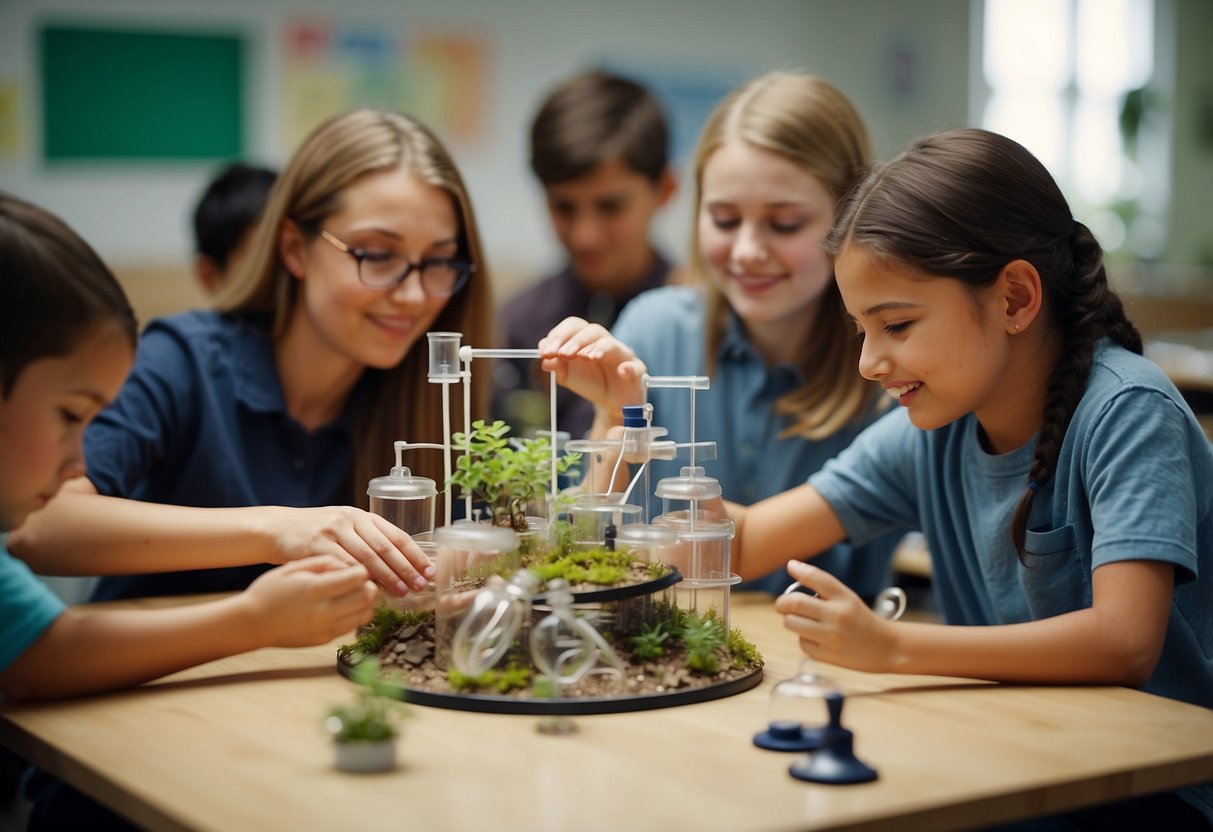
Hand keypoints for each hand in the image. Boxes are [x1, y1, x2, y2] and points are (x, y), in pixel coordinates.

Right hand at [243, 556, 376, 646]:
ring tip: (355, 594)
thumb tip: (349, 566)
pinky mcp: (324, 640)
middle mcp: (323, 611)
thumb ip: (324, 562)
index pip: (358, 578)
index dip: (363, 570)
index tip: (358, 568)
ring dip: (367, 603)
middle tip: (362, 581)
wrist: (252, 623)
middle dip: (370, 586)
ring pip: (365, 615)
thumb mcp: (294, 567)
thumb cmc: (270, 591)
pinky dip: (355, 615)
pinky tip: (343, 606)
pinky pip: (351, 626)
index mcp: (314, 589)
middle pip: (367, 598)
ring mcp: (325, 628)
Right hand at [263, 506, 434, 596]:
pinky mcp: (315, 544)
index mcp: (362, 516)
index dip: (415, 554)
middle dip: (405, 568)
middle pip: (384, 546)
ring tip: (400, 591)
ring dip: (386, 576)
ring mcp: (332, 531)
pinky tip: (367, 589)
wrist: (279, 528)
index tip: (429, 570)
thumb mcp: (346, 528)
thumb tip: (401, 567)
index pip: (396, 535)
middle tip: (419, 585)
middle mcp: (350, 520)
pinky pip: (340, 564)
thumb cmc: (318, 533)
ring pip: (365, 556)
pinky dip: (356, 578)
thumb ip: (369, 541)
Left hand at [538, 317, 647, 424]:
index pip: (574, 326)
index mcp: (587, 340)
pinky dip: (629, 367)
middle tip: (562, 354)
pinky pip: (635, 367)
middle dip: (576, 341)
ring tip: (586, 357)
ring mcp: (622, 356)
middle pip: (593, 331)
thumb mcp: (568, 376)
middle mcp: (605, 343)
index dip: (559, 335)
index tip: (546, 351)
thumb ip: (556, 366)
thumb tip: (544, 359)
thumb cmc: (591, 383)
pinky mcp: (636, 372)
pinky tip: (621, 370)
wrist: (611, 404)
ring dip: (598, 348)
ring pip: (612, 344)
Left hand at [773, 560, 897, 671]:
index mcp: (845, 597)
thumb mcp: (848, 598)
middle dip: (782, 603)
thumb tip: (792, 567)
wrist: (885, 648)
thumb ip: (823, 587)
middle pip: (795, 603)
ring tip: (800, 622)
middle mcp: (838, 615)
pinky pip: (802, 643)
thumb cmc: (860, 619)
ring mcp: (831, 636)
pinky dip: (804, 639)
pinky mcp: (826, 655)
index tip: (790, 566)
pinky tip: (817, 639)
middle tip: (782, 605)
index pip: (816, 577)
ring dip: (791, 621)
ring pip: (792, 623)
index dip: (800, 570)